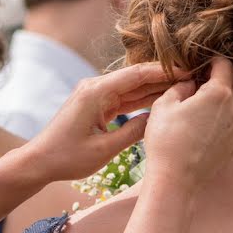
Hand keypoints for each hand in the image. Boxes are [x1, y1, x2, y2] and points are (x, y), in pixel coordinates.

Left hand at [22, 62, 183, 182]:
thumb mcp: (105, 149)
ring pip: (132, 87)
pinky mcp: (97, 104)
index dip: (163, 71)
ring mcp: (96, 94)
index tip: (186, 70)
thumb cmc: (67, 157)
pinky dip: (143, 99)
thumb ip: (134, 132)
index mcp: (96, 92)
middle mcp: (95, 87)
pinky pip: (124, 98)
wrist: (39, 162)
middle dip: (164, 77)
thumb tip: (159, 119)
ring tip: (184, 86)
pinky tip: (163, 99)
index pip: (136, 74)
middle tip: (192, 77)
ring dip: (155, 87)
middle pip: (136, 77)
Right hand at [143, 57, 232, 190]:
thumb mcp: (164, 105)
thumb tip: (190, 83)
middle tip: (211, 76)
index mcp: (218, 93)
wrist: (177, 179)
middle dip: (230, 72)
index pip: (225, 65)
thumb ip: (180, 87)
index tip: (202, 64)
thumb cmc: (167, 141)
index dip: (213, 60)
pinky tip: (218, 114)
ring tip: (216, 95)